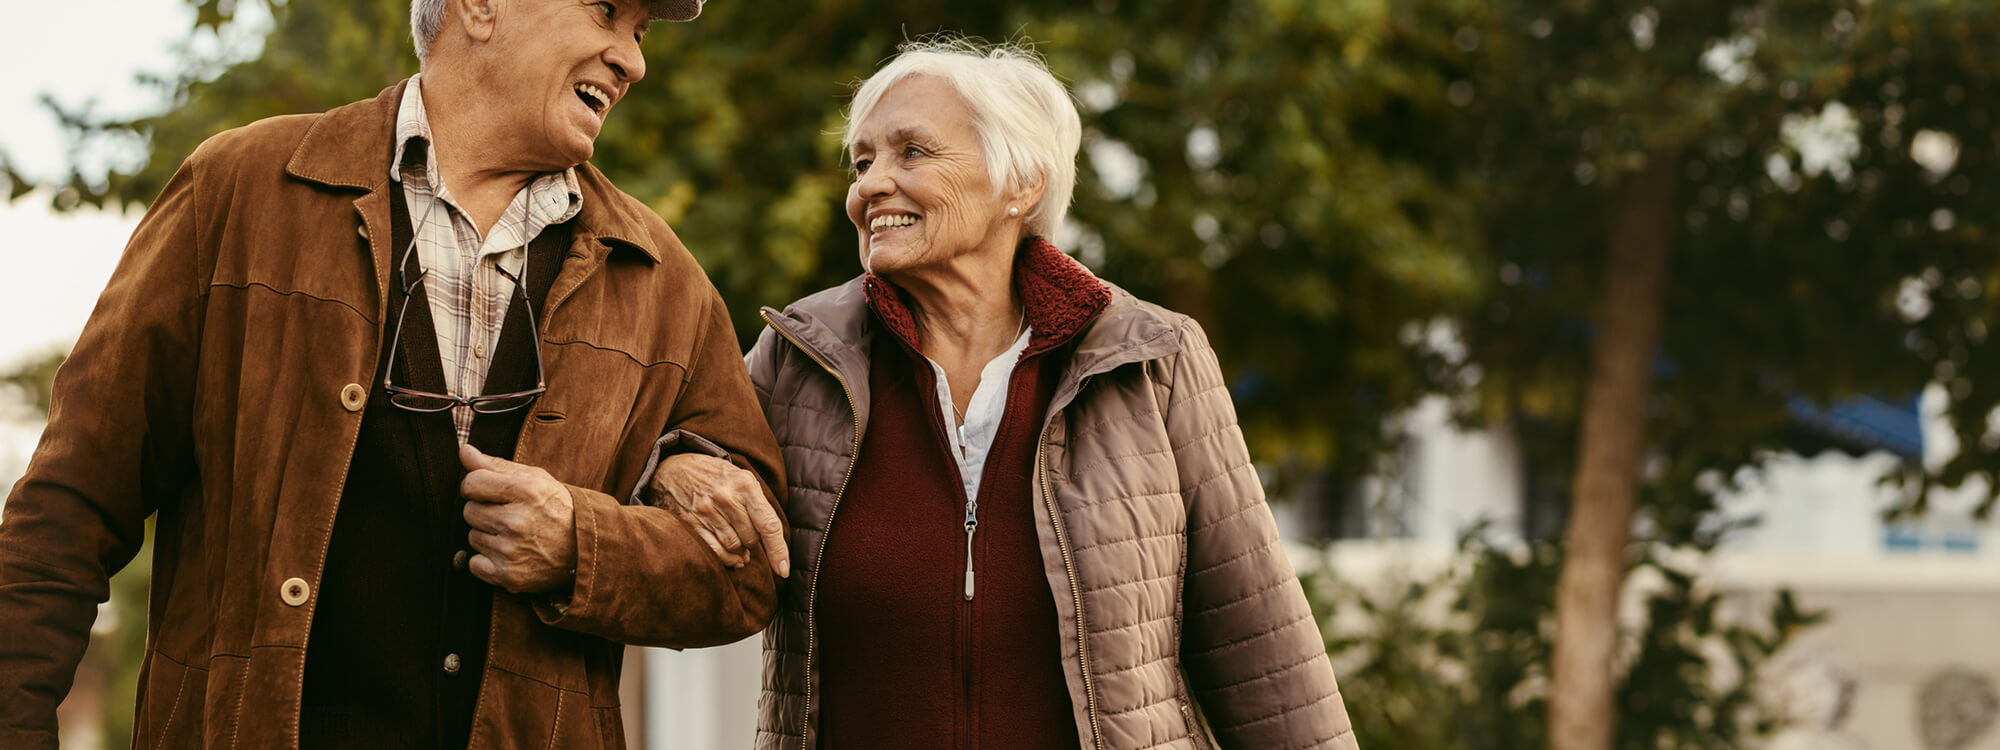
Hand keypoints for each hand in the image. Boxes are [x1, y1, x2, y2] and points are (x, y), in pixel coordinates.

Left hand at [459, 443, 577, 593]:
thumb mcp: (534, 479)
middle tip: (509, 516)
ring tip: (514, 536)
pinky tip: (509, 554)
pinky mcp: (508, 575)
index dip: (477, 486)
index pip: (472, 483)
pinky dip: (487, 561)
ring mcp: (512, 550)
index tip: (490, 492)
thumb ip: (496, 465)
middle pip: (469, 511)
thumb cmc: (557, 509)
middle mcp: (518, 521)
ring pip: (472, 537)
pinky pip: (475, 563)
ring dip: (488, 536)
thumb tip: (464, 451)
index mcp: (526, 491)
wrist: (585, 549)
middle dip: (485, 512)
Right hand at [643, 452, 789, 577]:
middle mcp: (725, 497)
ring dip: (740, 554)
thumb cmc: (714, 475)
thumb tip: (768, 542)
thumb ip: (757, 504)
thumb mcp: (740, 477)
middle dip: (754, 544)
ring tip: (742, 551)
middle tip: (750, 538)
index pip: (768, 524)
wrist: (672, 467)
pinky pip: (713, 550)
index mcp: (745, 484)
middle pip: (751, 537)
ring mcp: (706, 510)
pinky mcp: (689, 522)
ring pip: (733, 546)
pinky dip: (725, 559)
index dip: (778, 550)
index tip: (784, 570)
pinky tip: (731, 558)